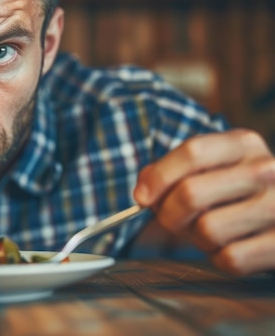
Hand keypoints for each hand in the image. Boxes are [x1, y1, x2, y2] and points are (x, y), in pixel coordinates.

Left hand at [134, 129, 274, 275]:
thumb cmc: (239, 191)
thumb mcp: (213, 167)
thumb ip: (174, 170)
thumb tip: (143, 190)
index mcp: (244, 144)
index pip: (192, 152)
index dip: (158, 177)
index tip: (142, 197)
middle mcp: (266, 170)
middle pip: (191, 193)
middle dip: (169, 214)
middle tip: (172, 221)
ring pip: (207, 229)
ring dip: (198, 239)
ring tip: (211, 232)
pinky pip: (230, 259)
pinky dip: (221, 258)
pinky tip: (232, 246)